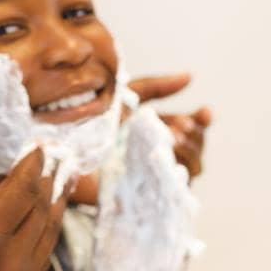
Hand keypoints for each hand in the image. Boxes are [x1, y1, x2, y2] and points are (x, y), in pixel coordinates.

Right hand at [0, 148, 69, 270]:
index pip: (20, 192)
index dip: (32, 167)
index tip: (40, 149)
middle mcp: (8, 266)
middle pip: (40, 213)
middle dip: (47, 184)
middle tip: (52, 164)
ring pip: (46, 241)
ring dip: (53, 212)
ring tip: (58, 192)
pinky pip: (39, 265)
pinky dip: (45, 241)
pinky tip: (40, 234)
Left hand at [65, 74, 209, 202]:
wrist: (65, 149)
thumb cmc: (88, 123)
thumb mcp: (125, 97)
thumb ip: (156, 87)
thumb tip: (189, 76)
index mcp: (151, 133)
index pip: (189, 129)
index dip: (201, 122)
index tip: (204, 111)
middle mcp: (155, 155)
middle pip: (195, 148)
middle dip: (195, 134)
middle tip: (180, 125)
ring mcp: (152, 176)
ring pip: (193, 167)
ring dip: (191, 149)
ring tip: (173, 136)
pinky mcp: (147, 194)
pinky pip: (178, 187)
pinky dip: (180, 169)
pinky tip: (169, 154)